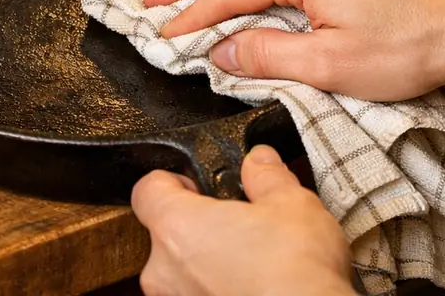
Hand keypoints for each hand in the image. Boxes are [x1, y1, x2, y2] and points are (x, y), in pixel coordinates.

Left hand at [132, 145, 353, 295]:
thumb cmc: (296, 273)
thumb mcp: (292, 204)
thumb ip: (266, 176)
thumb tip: (259, 162)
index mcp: (177, 227)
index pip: (147, 190)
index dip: (172, 181)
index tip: (197, 185)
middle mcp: (165, 271)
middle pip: (164, 234)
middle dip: (197, 228)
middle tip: (236, 226)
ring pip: (180, 273)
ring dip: (206, 264)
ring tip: (250, 262)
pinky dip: (216, 291)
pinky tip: (250, 288)